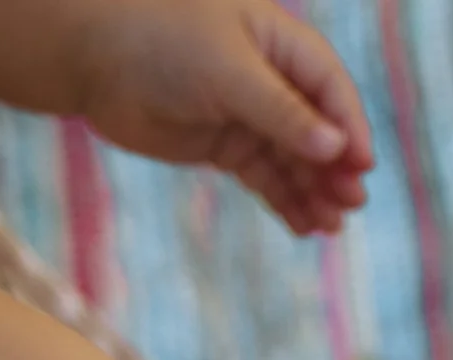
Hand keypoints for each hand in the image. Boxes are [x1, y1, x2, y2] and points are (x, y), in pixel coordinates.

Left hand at [65, 0, 372, 235]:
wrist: (92, 55)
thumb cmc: (162, 39)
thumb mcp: (229, 71)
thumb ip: (282, 112)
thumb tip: (335, 149)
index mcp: (277, 42)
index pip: (329, 87)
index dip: (349, 126)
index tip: (360, 167)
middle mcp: (268, 77)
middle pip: (318, 129)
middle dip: (335, 168)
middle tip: (350, 205)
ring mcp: (246, 113)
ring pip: (293, 159)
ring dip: (314, 192)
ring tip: (330, 228)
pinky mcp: (224, 144)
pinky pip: (265, 177)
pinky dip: (285, 201)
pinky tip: (304, 227)